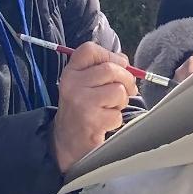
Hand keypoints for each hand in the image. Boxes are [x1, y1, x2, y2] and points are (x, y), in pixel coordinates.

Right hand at [50, 40, 131, 174]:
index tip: (117, 66)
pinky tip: (104, 123)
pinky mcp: (91, 120)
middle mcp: (72, 84)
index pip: (90, 50)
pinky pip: (117, 113)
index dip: (109, 55)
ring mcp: (81, 102)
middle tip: (125, 91)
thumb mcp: (83, 85)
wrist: (66, 143)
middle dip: (126, 80)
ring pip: (118, 90)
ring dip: (121, 102)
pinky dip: (116, 119)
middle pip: (111, 69)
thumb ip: (101, 70)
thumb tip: (125, 61)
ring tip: (110, 108)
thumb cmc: (81, 111)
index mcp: (70, 73)